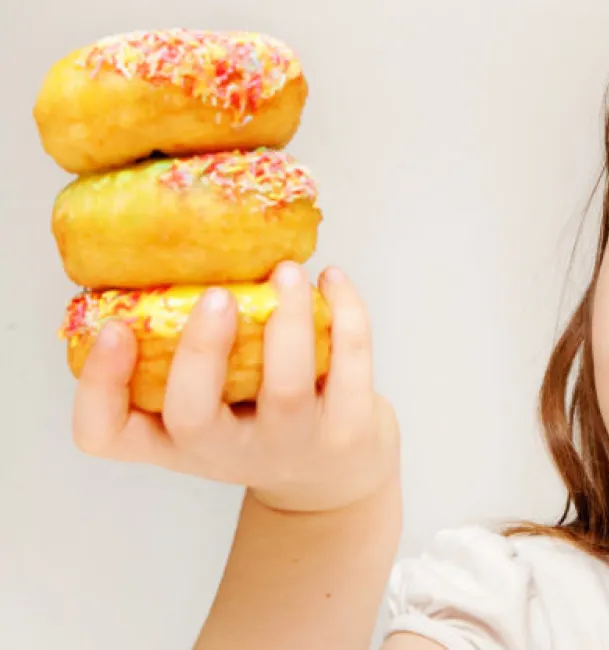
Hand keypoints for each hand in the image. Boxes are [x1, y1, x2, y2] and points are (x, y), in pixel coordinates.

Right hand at [70, 262, 398, 512]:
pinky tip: (333, 280)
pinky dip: (346, 315)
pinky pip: (350, 367)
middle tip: (216, 296)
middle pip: (191, 415)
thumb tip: (180, 257)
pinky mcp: (348, 431)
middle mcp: (224, 453)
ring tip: (286, 271)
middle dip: (200, 350)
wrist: (335, 480)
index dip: (98, 385)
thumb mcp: (211, 409)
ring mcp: (289, 445)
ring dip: (287, 319)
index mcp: (175, 442)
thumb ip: (188, 359)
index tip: (113, 329)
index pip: (106, 435)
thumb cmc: (259, 424)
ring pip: (284, 387)